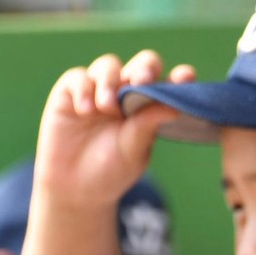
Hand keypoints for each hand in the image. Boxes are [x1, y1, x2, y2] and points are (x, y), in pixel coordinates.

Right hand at [33, 50, 196, 206]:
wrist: (75, 189)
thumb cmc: (110, 171)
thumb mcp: (133, 152)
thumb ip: (147, 126)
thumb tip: (174, 107)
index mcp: (149, 108)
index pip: (167, 84)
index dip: (178, 77)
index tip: (186, 77)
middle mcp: (126, 94)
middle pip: (141, 65)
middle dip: (144, 68)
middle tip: (141, 81)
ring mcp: (98, 90)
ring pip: (109, 66)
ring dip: (110, 82)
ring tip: (106, 106)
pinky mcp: (70, 92)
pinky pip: (78, 77)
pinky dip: (83, 90)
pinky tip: (85, 111)